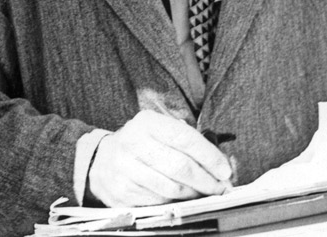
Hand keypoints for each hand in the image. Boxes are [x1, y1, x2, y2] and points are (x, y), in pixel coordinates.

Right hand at [86, 109, 232, 206]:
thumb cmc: (142, 145)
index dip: (209, 156)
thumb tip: (222, 169)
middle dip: (206, 181)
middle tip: (220, 189)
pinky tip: (180, 199)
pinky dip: (174, 203)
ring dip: (193, 195)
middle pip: (180, 167)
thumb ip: (189, 144)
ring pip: (171, 189)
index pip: (185, 138)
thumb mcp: (160, 132)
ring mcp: (124, 169)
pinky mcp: (121, 192)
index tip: (225, 171)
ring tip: (202, 194)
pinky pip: (158, 203)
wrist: (101, 160)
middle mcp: (133, 142)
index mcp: (146, 122)